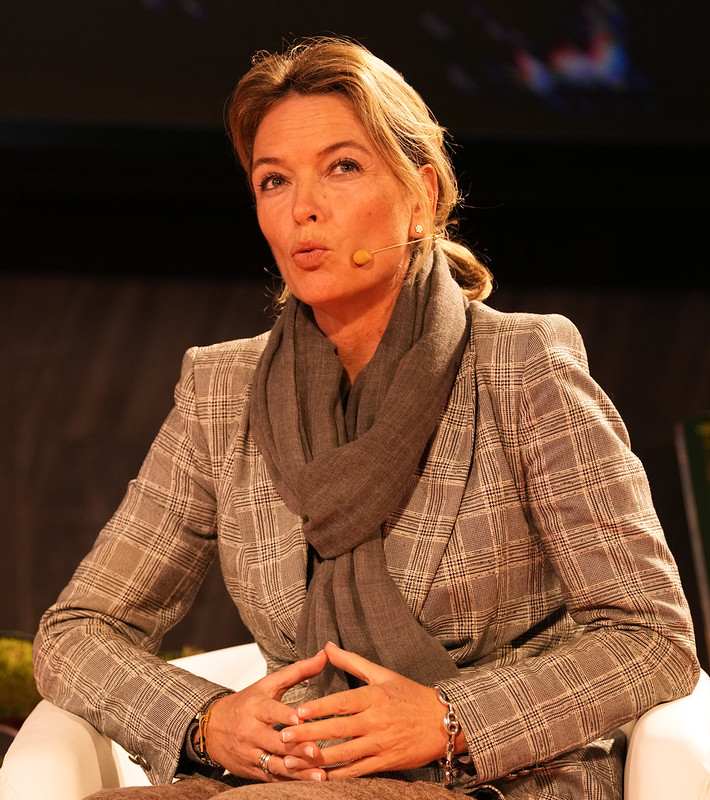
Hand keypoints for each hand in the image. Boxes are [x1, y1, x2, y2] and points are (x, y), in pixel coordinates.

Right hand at [203, 649, 328, 781]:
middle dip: (296, 747)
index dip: (285, 715)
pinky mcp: (252, 770)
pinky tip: (308, 782)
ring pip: (275, 763)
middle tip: (316, 751)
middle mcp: (251, 731)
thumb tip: (325, 654)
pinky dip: (290, 780)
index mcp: (256, 707)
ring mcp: (251, 753)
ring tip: (319, 774)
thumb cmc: (245, 703)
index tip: (300, 720)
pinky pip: (272, 777)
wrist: (212, 727)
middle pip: (275, 741)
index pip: (271, 711)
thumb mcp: (269, 684)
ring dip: (297, 770)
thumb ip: (299, 671)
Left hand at [277, 642, 465, 777]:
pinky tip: (318, 777)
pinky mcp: (385, 762)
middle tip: (284, 736)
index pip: (342, 703)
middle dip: (309, 734)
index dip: (319, 708)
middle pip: (338, 729)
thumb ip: (352, 662)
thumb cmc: (410, 694)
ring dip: (317, 759)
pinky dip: (337, 775)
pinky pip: (357, 771)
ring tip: (292, 760)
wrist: (442, 722)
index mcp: (374, 697)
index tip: (297, 712)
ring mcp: (380, 744)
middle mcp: (376, 721)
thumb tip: (326, 646)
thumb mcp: (382, 674)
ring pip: (344, 753)